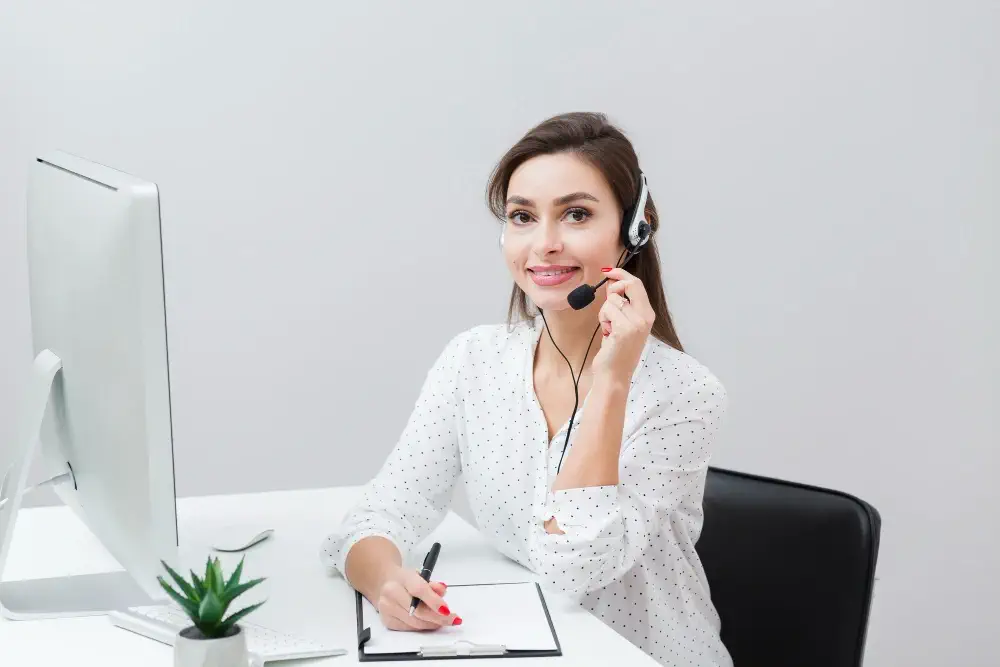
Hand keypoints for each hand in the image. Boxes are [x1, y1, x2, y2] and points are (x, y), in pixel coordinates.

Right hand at [373, 565, 460, 630]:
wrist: (386, 582)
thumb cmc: (407, 580)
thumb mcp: (421, 576)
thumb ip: (434, 585)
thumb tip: (442, 592)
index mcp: (402, 577)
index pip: (419, 590)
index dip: (434, 601)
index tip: (447, 610)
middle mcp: (391, 593)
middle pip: (417, 611)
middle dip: (438, 618)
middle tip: (453, 619)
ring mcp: (387, 608)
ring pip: (415, 623)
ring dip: (432, 624)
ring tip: (444, 621)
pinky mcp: (387, 620)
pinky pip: (409, 628)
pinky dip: (422, 627)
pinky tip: (430, 623)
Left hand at [593, 267, 654, 381]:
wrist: (614, 375)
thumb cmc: (616, 351)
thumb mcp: (623, 324)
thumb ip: (622, 304)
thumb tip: (613, 283)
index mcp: (648, 315)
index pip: (637, 285)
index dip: (621, 275)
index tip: (609, 271)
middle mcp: (645, 317)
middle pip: (630, 284)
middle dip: (614, 286)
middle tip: (607, 298)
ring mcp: (636, 323)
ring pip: (613, 299)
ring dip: (605, 312)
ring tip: (609, 328)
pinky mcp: (624, 329)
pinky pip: (607, 310)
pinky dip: (602, 319)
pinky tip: (607, 333)